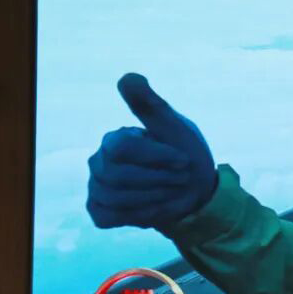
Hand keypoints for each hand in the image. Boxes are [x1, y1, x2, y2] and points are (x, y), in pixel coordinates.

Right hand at [87, 73, 216, 228]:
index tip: (184, 160)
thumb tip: (128, 77)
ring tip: (172, 192)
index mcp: (116, 139)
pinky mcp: (100, 210)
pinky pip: (110, 216)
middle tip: (182, 179)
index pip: (124, 148)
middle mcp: (100, 161)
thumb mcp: (176, 128)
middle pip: (118, 176)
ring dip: (153, 198)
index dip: (157, 157)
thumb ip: (151, 106)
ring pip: (115, 198)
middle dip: (158, 181)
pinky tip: (155, 207)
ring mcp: (97, 186)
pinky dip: (139, 215)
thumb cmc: (185, 156)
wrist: (195, 192)